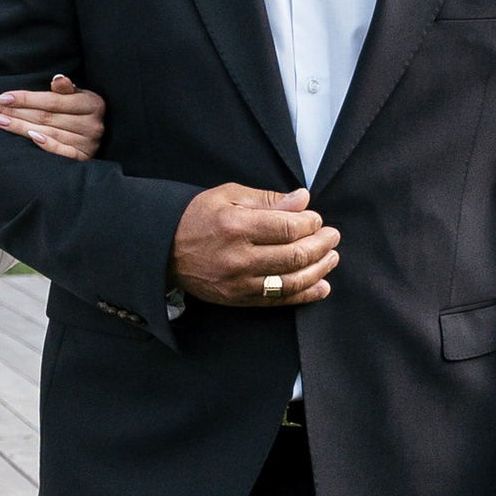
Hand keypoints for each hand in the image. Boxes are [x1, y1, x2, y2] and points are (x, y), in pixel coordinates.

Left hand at [0, 74, 106, 160]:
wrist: (96, 136)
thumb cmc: (79, 112)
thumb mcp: (76, 96)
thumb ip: (65, 89)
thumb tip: (57, 78)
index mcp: (93, 103)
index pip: (51, 100)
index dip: (25, 98)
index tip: (0, 97)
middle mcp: (93, 124)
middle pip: (46, 117)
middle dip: (15, 112)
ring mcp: (89, 144)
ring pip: (48, 133)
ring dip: (19, 127)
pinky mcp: (83, 159)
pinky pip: (62, 152)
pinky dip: (46, 145)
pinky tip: (29, 136)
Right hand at [170, 182, 340, 307]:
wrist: (162, 249)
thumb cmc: (197, 217)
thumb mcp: (229, 195)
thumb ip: (268, 199)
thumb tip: (303, 199)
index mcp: (236, 226)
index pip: (288, 227)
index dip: (311, 224)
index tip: (317, 219)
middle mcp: (238, 257)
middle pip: (294, 255)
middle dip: (322, 245)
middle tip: (333, 237)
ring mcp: (238, 282)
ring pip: (291, 281)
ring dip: (319, 270)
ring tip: (332, 258)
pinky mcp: (237, 299)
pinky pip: (278, 300)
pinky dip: (305, 295)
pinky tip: (322, 286)